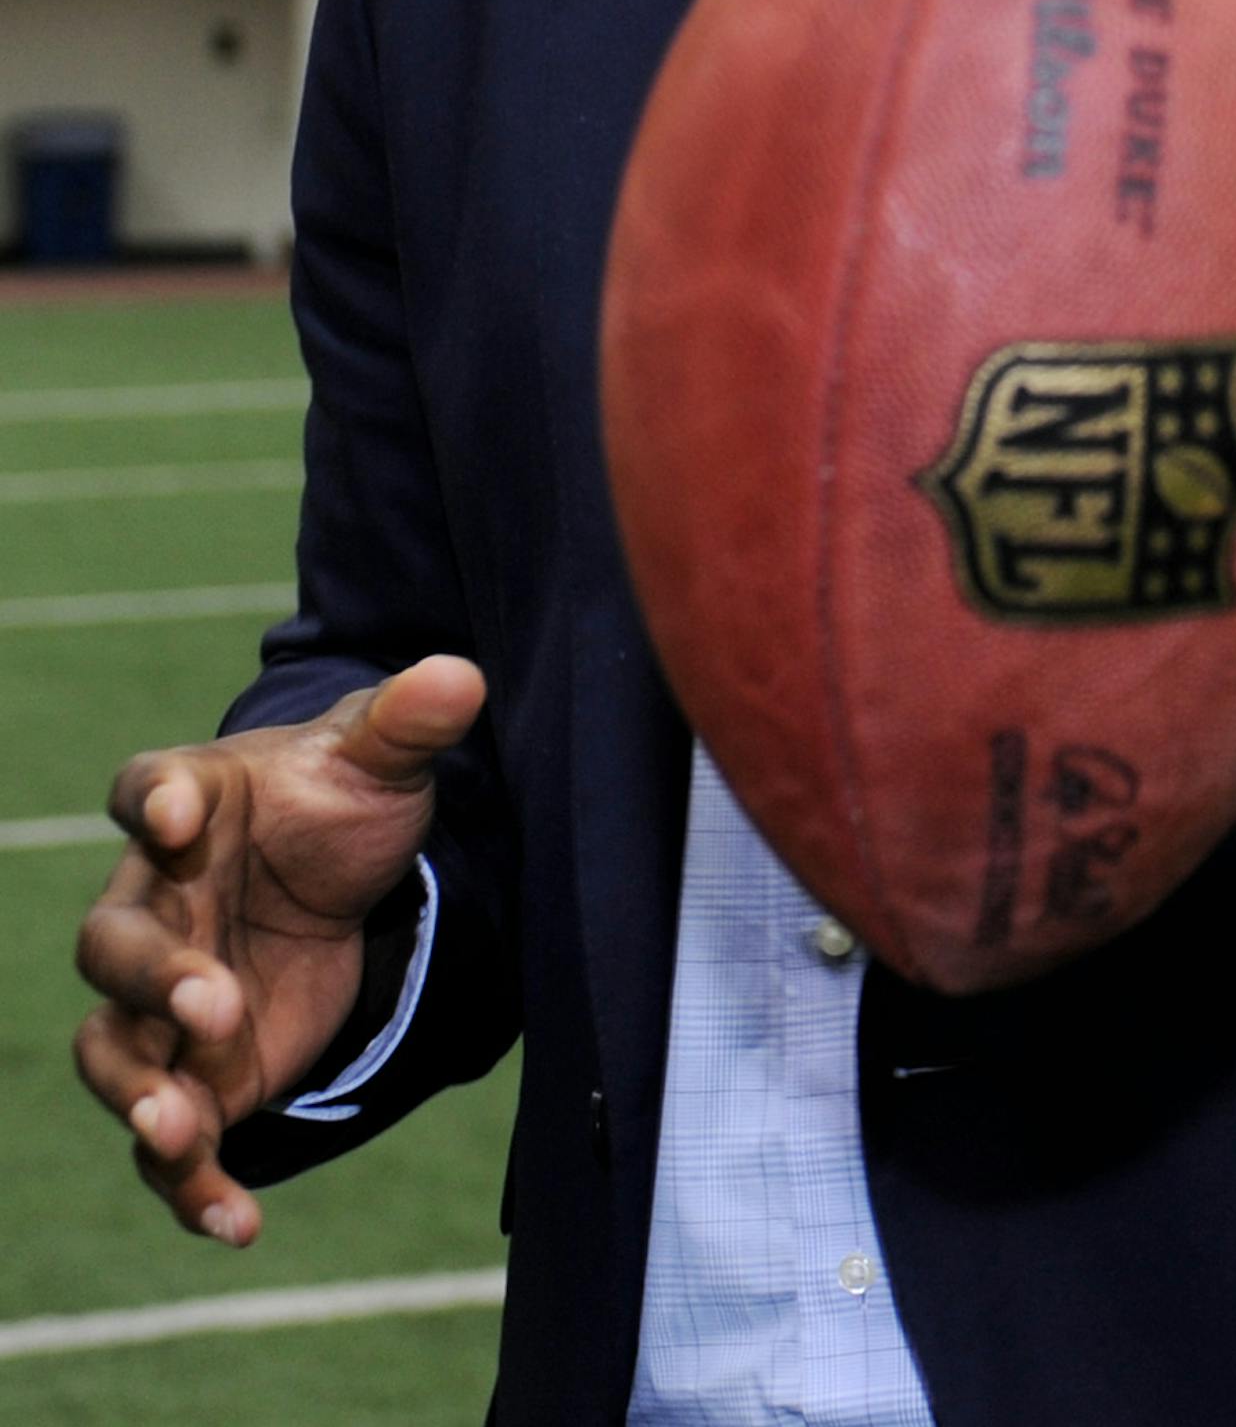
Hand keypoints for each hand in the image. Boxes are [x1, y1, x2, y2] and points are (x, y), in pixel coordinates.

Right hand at [73, 654, 484, 1245]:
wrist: (342, 876)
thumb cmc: (342, 802)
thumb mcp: (380, 759)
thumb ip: (408, 720)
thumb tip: (463, 674)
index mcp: (191, 803)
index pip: (144, 787)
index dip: (152, 798)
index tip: (171, 811)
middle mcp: (156, 903)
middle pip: (111, 940)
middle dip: (149, 976)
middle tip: (210, 1001)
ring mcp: (163, 998)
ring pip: (115, 1049)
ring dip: (138, 1091)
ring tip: (179, 1128)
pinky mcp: (196, 1072)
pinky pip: (170, 1137)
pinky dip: (191, 1182)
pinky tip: (238, 1222)